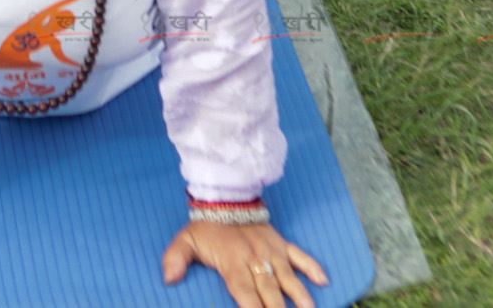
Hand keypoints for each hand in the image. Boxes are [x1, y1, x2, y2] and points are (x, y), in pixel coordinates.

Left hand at [162, 221, 327, 307]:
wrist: (226, 196)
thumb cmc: (206, 226)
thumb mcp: (185, 241)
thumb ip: (175, 259)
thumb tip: (168, 279)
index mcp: (232, 262)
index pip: (244, 293)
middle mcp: (255, 258)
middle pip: (269, 291)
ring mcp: (271, 251)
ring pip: (288, 277)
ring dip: (300, 296)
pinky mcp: (281, 243)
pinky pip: (300, 255)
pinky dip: (312, 267)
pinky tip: (324, 281)